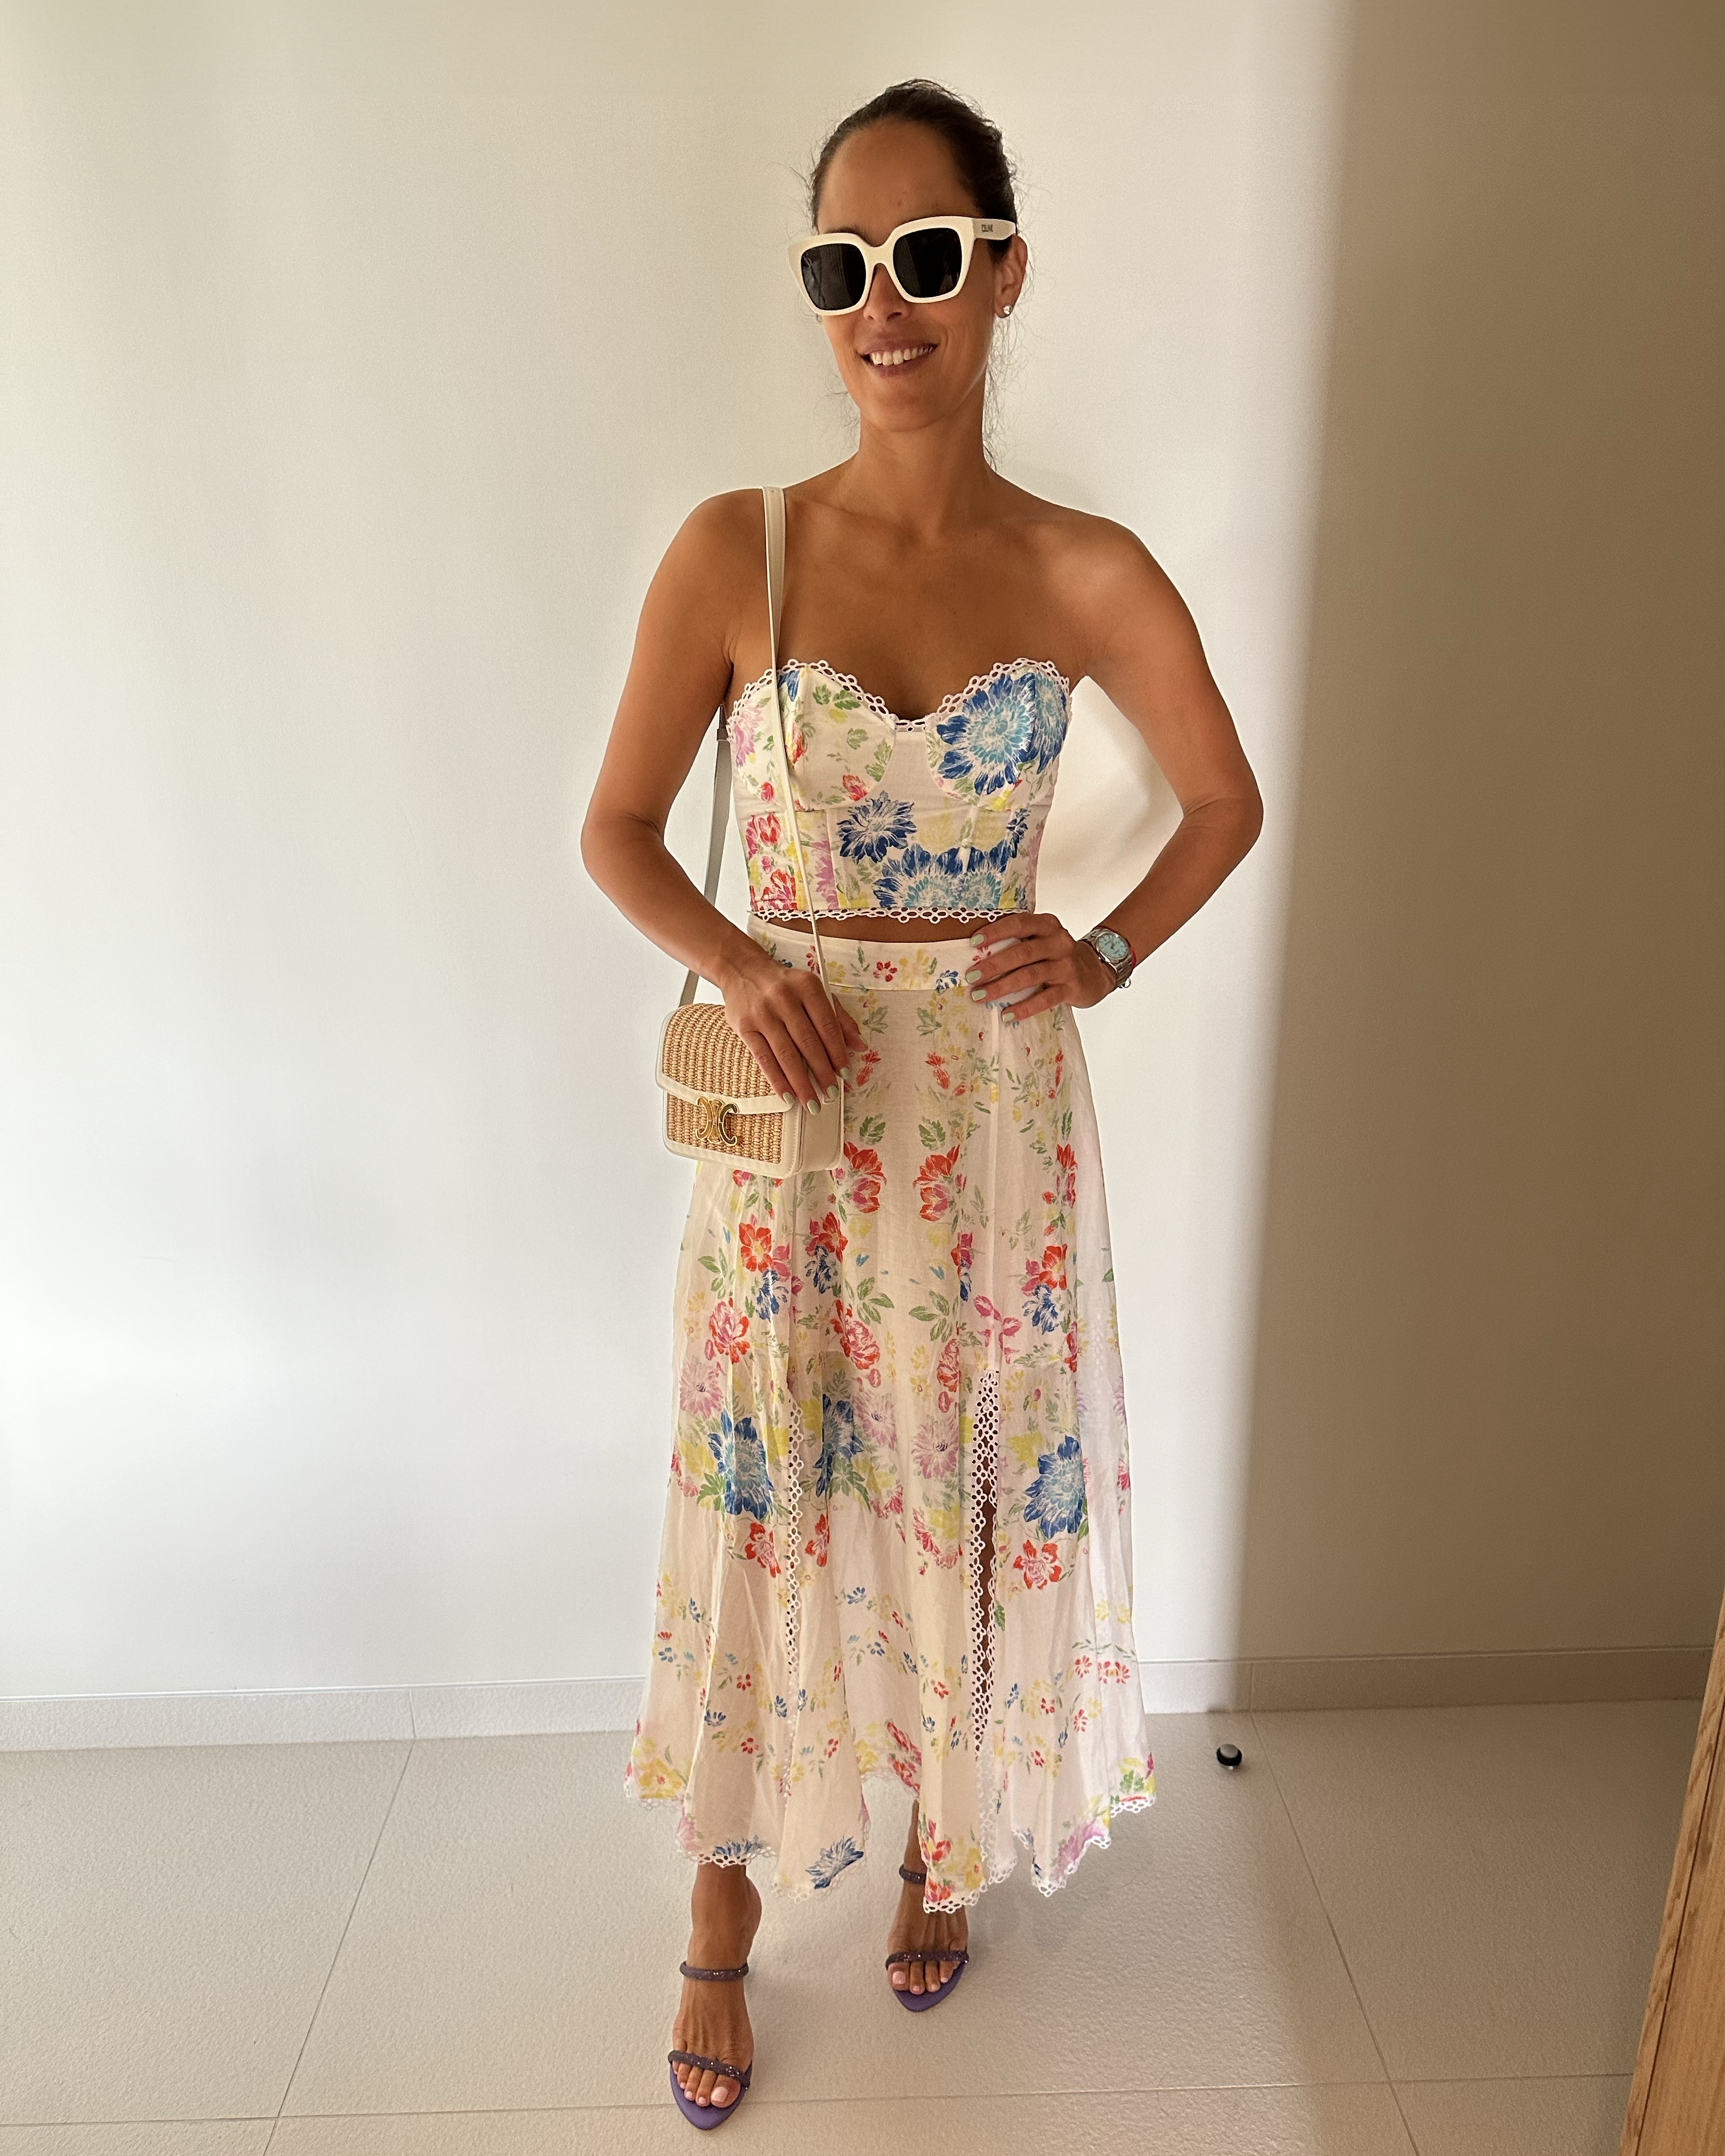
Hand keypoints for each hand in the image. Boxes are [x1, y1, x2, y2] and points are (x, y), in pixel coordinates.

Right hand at [716, 944, 865, 1108]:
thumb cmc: (784, 985)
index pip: (827, 1025)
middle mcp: (784, 998)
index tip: (845, 1074)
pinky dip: (777, 1080)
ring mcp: (762, 1013)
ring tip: (813, 1103)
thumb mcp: (814, 992)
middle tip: (832, 1094)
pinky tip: (788, 1096)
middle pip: (808, 1042)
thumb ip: (838, 1017)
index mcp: (807, 987)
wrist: (743, 971)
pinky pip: (763, 1059)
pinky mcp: (744, 1027)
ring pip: (786, 1054)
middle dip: (822, 1072)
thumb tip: (859, 1046)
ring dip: (801, 1082)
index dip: (838, 1052)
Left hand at [964, 913, 1114, 1021]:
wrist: (1096, 971)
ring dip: (1002, 987)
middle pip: (1022, 952)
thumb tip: (977, 952)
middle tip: (971, 976)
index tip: (974, 942)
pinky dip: (1024, 1007)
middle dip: (994, 965)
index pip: (1019, 923)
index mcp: (1047, 925)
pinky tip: (1007, 1014)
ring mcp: (1066, 966)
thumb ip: (1019, 940)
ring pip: (1030, 975)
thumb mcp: (1043, 939)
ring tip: (980, 996)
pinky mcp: (1071, 988)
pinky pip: (1045, 999)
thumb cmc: (1058, 954)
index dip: (996, 932)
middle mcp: (1058, 943)